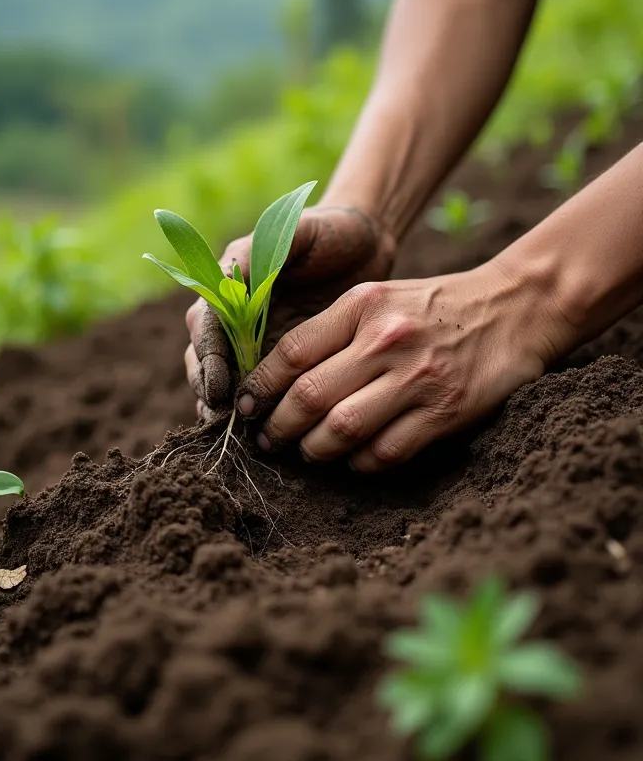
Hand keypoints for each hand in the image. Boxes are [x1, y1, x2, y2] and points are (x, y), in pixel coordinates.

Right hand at [185, 205, 395, 413]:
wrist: (365, 242)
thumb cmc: (331, 231)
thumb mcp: (299, 231)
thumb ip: (265, 250)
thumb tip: (228, 275)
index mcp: (231, 283)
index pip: (205, 325)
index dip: (207, 357)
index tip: (217, 386)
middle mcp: (236, 315)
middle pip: (205, 359)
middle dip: (209, 390)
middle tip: (224, 420)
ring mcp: (256, 339)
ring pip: (227, 380)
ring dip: (228, 408)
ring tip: (242, 433)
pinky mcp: (281, 359)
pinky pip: (262, 389)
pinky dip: (259, 410)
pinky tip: (267, 431)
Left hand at [235, 259, 572, 471]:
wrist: (515, 308)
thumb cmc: (435, 306)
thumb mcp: (380, 298)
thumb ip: (332, 330)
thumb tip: (277, 377)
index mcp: (363, 306)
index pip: (292, 352)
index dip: (260, 387)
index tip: (245, 407)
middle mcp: (386, 339)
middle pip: (310, 396)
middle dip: (277, 427)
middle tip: (266, 439)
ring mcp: (417, 378)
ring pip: (342, 430)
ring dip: (313, 450)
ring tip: (305, 452)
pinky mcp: (445, 412)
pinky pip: (385, 452)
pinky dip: (359, 463)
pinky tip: (352, 459)